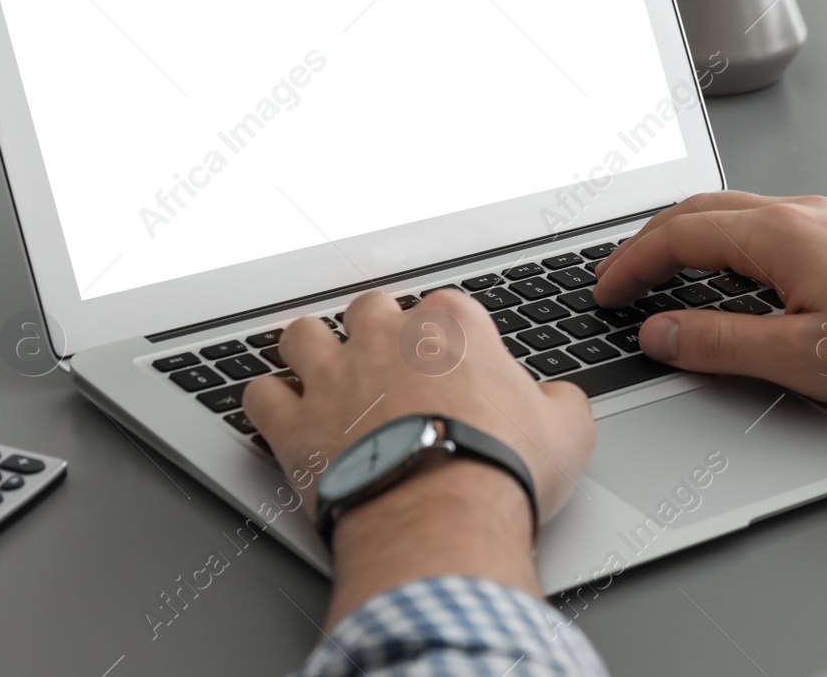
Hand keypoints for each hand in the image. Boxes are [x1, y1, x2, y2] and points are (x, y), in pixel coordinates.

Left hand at [243, 290, 593, 614]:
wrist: (441, 521)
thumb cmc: (500, 471)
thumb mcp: (566, 432)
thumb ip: (560, 402)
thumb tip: (558, 401)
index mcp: (452, 327)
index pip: (445, 305)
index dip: (448, 334)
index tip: (453, 360)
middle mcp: (385, 338)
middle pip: (369, 308)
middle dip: (376, 330)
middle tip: (388, 361)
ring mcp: (333, 377)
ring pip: (302, 335)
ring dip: (310, 350)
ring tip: (322, 370)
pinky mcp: (294, 424)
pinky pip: (260, 394)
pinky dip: (268, 402)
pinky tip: (281, 413)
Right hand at [593, 192, 826, 406]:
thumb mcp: (799, 356)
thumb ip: (719, 343)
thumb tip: (658, 333)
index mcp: (777, 234)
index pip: (677, 237)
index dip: (631, 265)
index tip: (604, 291)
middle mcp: (795, 212)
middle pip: (697, 211)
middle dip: (647, 243)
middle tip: (618, 278)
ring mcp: (819, 217)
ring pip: (729, 212)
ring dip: (683, 238)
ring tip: (659, 273)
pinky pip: (759, 221)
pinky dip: (720, 240)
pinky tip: (725, 270)